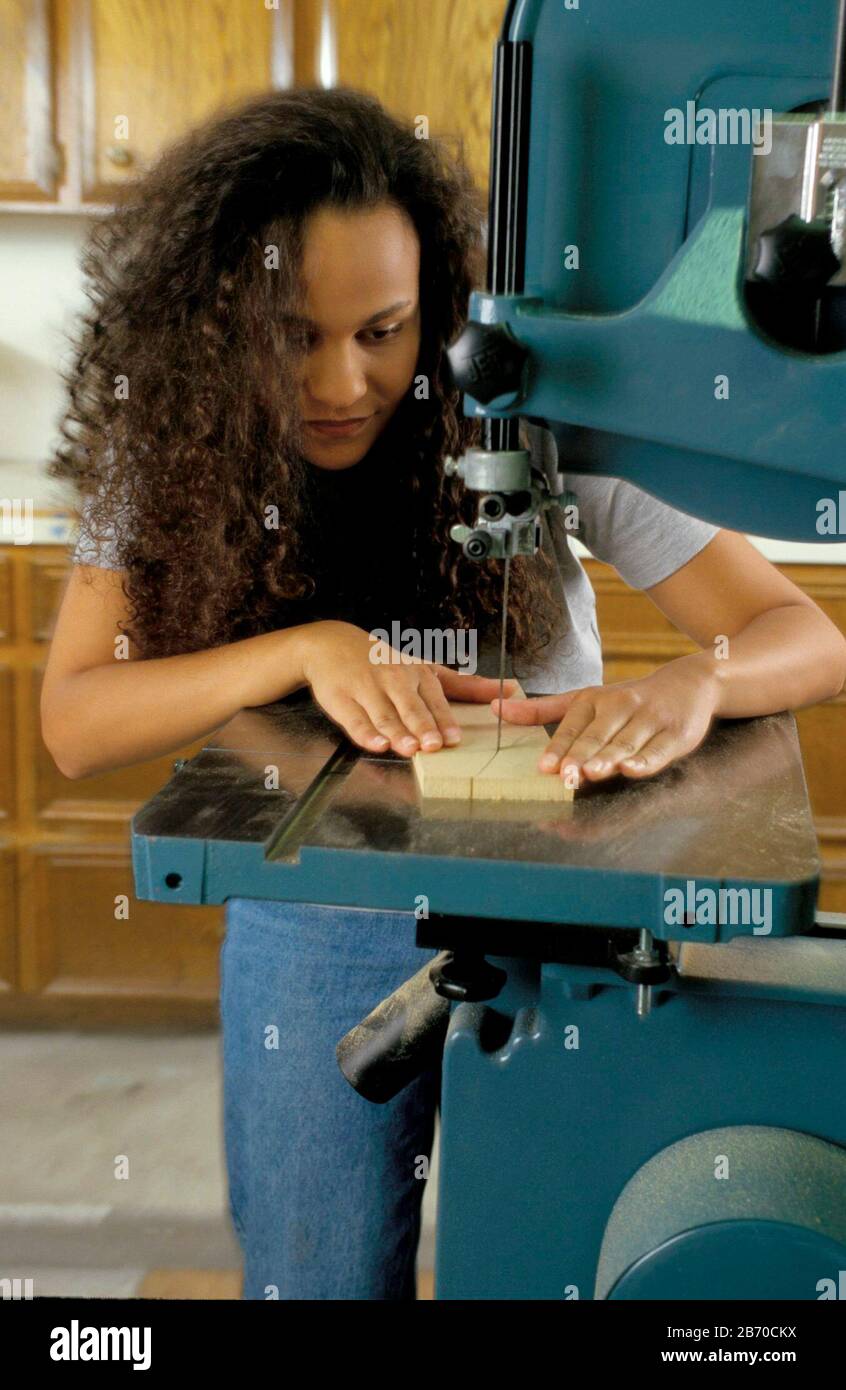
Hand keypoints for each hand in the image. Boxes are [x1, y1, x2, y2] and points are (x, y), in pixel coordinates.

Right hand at [298, 620, 517, 755]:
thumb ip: (465, 685)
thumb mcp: (425, 668)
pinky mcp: (341, 700)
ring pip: (384, 715)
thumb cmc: (385, 662)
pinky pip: (354, 720)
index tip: (454, 738)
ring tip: (409, 748)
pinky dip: (365, 733)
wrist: (332, 645)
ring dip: (397, 732)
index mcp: (416, 673)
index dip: (443, 719)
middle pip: (409, 707)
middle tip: (433, 745)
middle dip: (422, 725)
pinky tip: (377, 744)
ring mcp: (366, 689)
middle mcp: (393, 679)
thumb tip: (509, 689)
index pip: (434, 698)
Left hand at [492, 653, 720, 782]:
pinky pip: (659, 750)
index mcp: (595, 700)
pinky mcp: (676, 734)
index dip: (558, 747)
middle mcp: (621, 707)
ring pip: (625, 743)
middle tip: (564, 776)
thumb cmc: (629, 700)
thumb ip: (543, 710)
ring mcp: (650, 720)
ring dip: (608, 758)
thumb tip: (497, 708)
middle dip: (580, 757)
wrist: (689, 684)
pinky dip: (646, 760)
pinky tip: (632, 769)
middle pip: (597, 736)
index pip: (573, 726)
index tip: (543, 768)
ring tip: (591, 773)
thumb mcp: (586, 699)